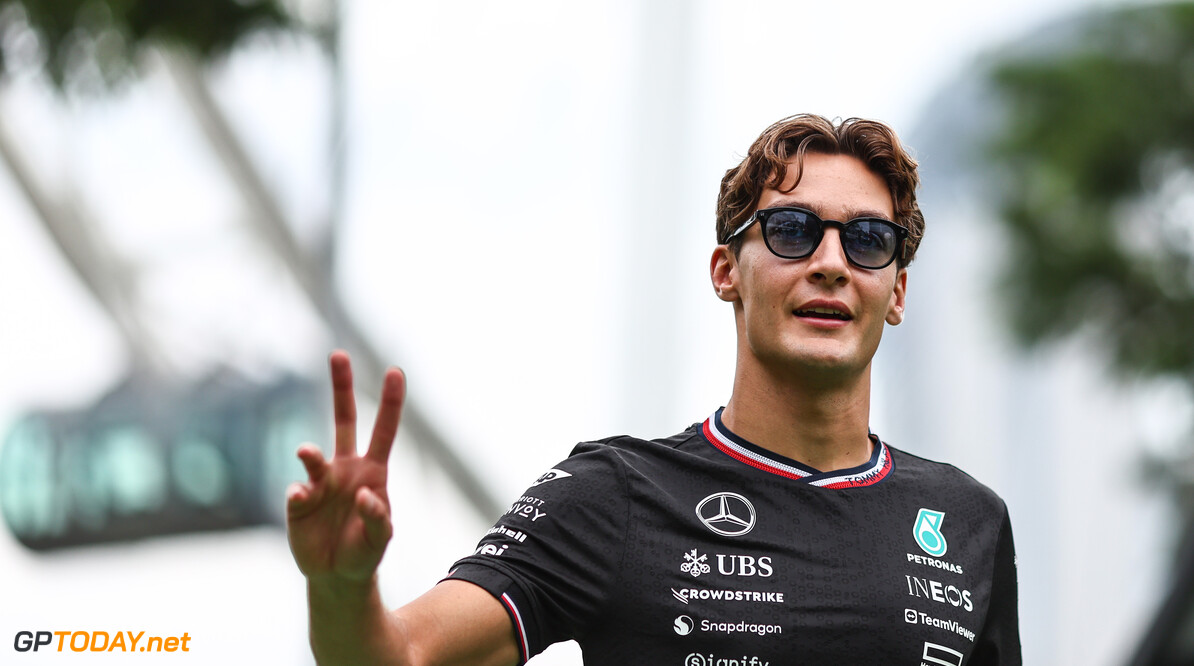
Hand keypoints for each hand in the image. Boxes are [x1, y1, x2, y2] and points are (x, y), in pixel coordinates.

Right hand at [287, 350, 405, 582]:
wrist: (337, 575)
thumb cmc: (365, 550)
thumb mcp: (381, 538)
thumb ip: (379, 517)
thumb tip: (364, 494)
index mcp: (373, 471)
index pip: (384, 430)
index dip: (390, 402)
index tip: (395, 371)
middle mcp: (346, 469)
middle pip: (344, 420)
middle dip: (341, 387)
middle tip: (339, 354)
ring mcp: (320, 483)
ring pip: (313, 457)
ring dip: (310, 454)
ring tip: (307, 453)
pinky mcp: (299, 503)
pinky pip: (296, 492)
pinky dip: (298, 494)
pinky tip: (300, 500)